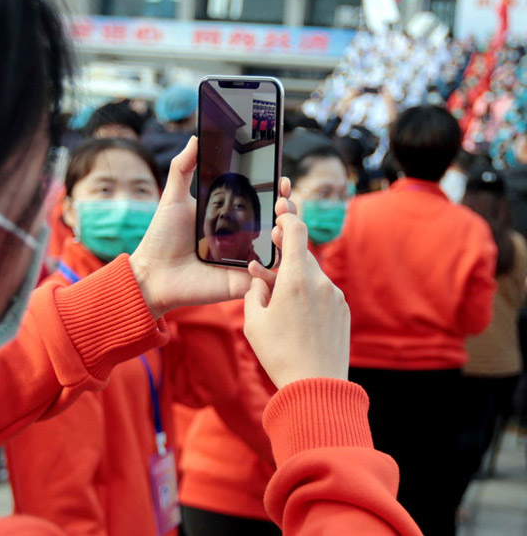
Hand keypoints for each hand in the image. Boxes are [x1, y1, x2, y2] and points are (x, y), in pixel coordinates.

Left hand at [130, 137, 288, 318]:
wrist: (152, 274)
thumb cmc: (162, 238)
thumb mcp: (172, 198)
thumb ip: (183, 168)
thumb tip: (195, 138)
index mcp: (230, 217)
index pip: (262, 201)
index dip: (277, 190)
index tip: (283, 179)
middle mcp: (242, 237)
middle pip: (278, 222)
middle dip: (289, 207)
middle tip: (284, 197)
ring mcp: (246, 259)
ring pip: (281, 247)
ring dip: (289, 230)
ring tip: (282, 216)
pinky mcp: (244, 280)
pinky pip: (269, 274)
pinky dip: (277, 262)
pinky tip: (274, 244)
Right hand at [243, 213, 349, 388]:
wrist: (317, 386)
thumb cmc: (280, 354)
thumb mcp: (254, 322)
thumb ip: (254, 292)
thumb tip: (259, 278)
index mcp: (295, 279)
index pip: (295, 232)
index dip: (287, 217)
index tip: (280, 210)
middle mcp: (320, 282)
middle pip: (302, 253)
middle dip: (285, 249)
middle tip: (269, 248)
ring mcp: (335, 296)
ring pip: (311, 273)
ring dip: (294, 274)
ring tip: (276, 290)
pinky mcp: (342, 310)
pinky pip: (322, 291)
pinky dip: (307, 291)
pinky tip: (294, 310)